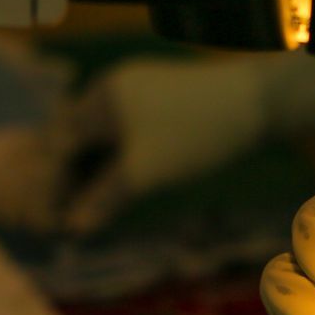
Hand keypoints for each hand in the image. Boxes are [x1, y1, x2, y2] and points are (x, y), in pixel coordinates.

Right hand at [63, 53, 314, 232]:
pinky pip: (129, 132)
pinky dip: (122, 160)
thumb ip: (103, 199)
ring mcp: (140, 91)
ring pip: (106, 138)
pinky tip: (128, 186)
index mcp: (100, 98)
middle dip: (75, 179)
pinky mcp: (164, 100)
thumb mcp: (143, 173)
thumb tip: (72, 226)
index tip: (55, 220)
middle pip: (80, 139)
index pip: (60, 144)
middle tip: (74, 220)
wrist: (260, 103)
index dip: (54, 184)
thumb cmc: (195, 136)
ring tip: (99, 209)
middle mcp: (114, 88)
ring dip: (99, 172)